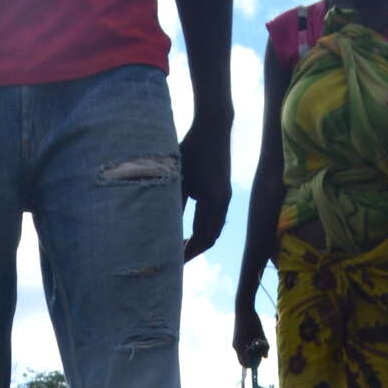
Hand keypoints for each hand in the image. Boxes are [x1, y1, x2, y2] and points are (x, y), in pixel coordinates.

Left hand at [179, 110, 231, 261]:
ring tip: (181, 248)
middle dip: (193, 251)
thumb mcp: (178, 174)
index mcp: (212, 200)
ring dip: (198, 242)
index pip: (201, 237)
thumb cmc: (193, 146)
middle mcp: (222, 203)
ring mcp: (225, 198)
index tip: (172, 261)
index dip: (187, 252)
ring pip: (214, 231)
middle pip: (209, 239)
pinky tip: (189, 231)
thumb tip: (161, 228)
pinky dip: (203, 231)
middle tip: (175, 261)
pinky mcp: (223, 192)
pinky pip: (215, 221)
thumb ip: (172, 200)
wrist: (215, 125)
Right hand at [233, 304, 268, 368]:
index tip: (260, 360)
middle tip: (260, 352)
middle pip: (244, 360)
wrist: (243, 308)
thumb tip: (266, 357)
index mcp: (240, 347)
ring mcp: (235, 343)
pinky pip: (242, 348)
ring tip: (258, 342)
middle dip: (252, 359)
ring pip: (243, 354)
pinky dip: (248, 347)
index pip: (246, 363)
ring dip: (251, 353)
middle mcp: (236, 347)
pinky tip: (254, 339)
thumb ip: (264, 347)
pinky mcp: (236, 338)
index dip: (254, 364)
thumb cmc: (253, 320)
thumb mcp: (261, 334)